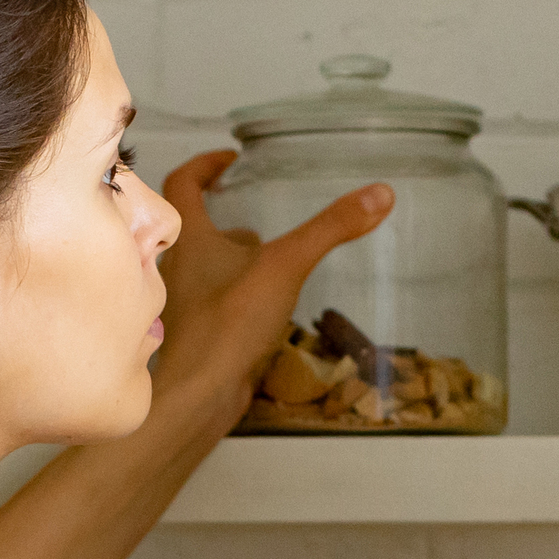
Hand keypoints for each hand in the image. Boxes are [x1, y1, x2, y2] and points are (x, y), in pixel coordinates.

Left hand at [152, 149, 391, 413]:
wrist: (195, 398)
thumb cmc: (226, 325)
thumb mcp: (285, 266)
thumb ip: (330, 229)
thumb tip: (381, 193)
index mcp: (189, 239)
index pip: (183, 183)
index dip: (204, 165)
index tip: (230, 159)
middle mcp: (178, 268)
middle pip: (196, 229)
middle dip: (226, 217)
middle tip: (257, 210)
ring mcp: (184, 305)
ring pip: (208, 270)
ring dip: (234, 260)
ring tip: (273, 259)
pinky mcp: (199, 337)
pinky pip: (218, 304)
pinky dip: (240, 297)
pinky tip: (269, 309)